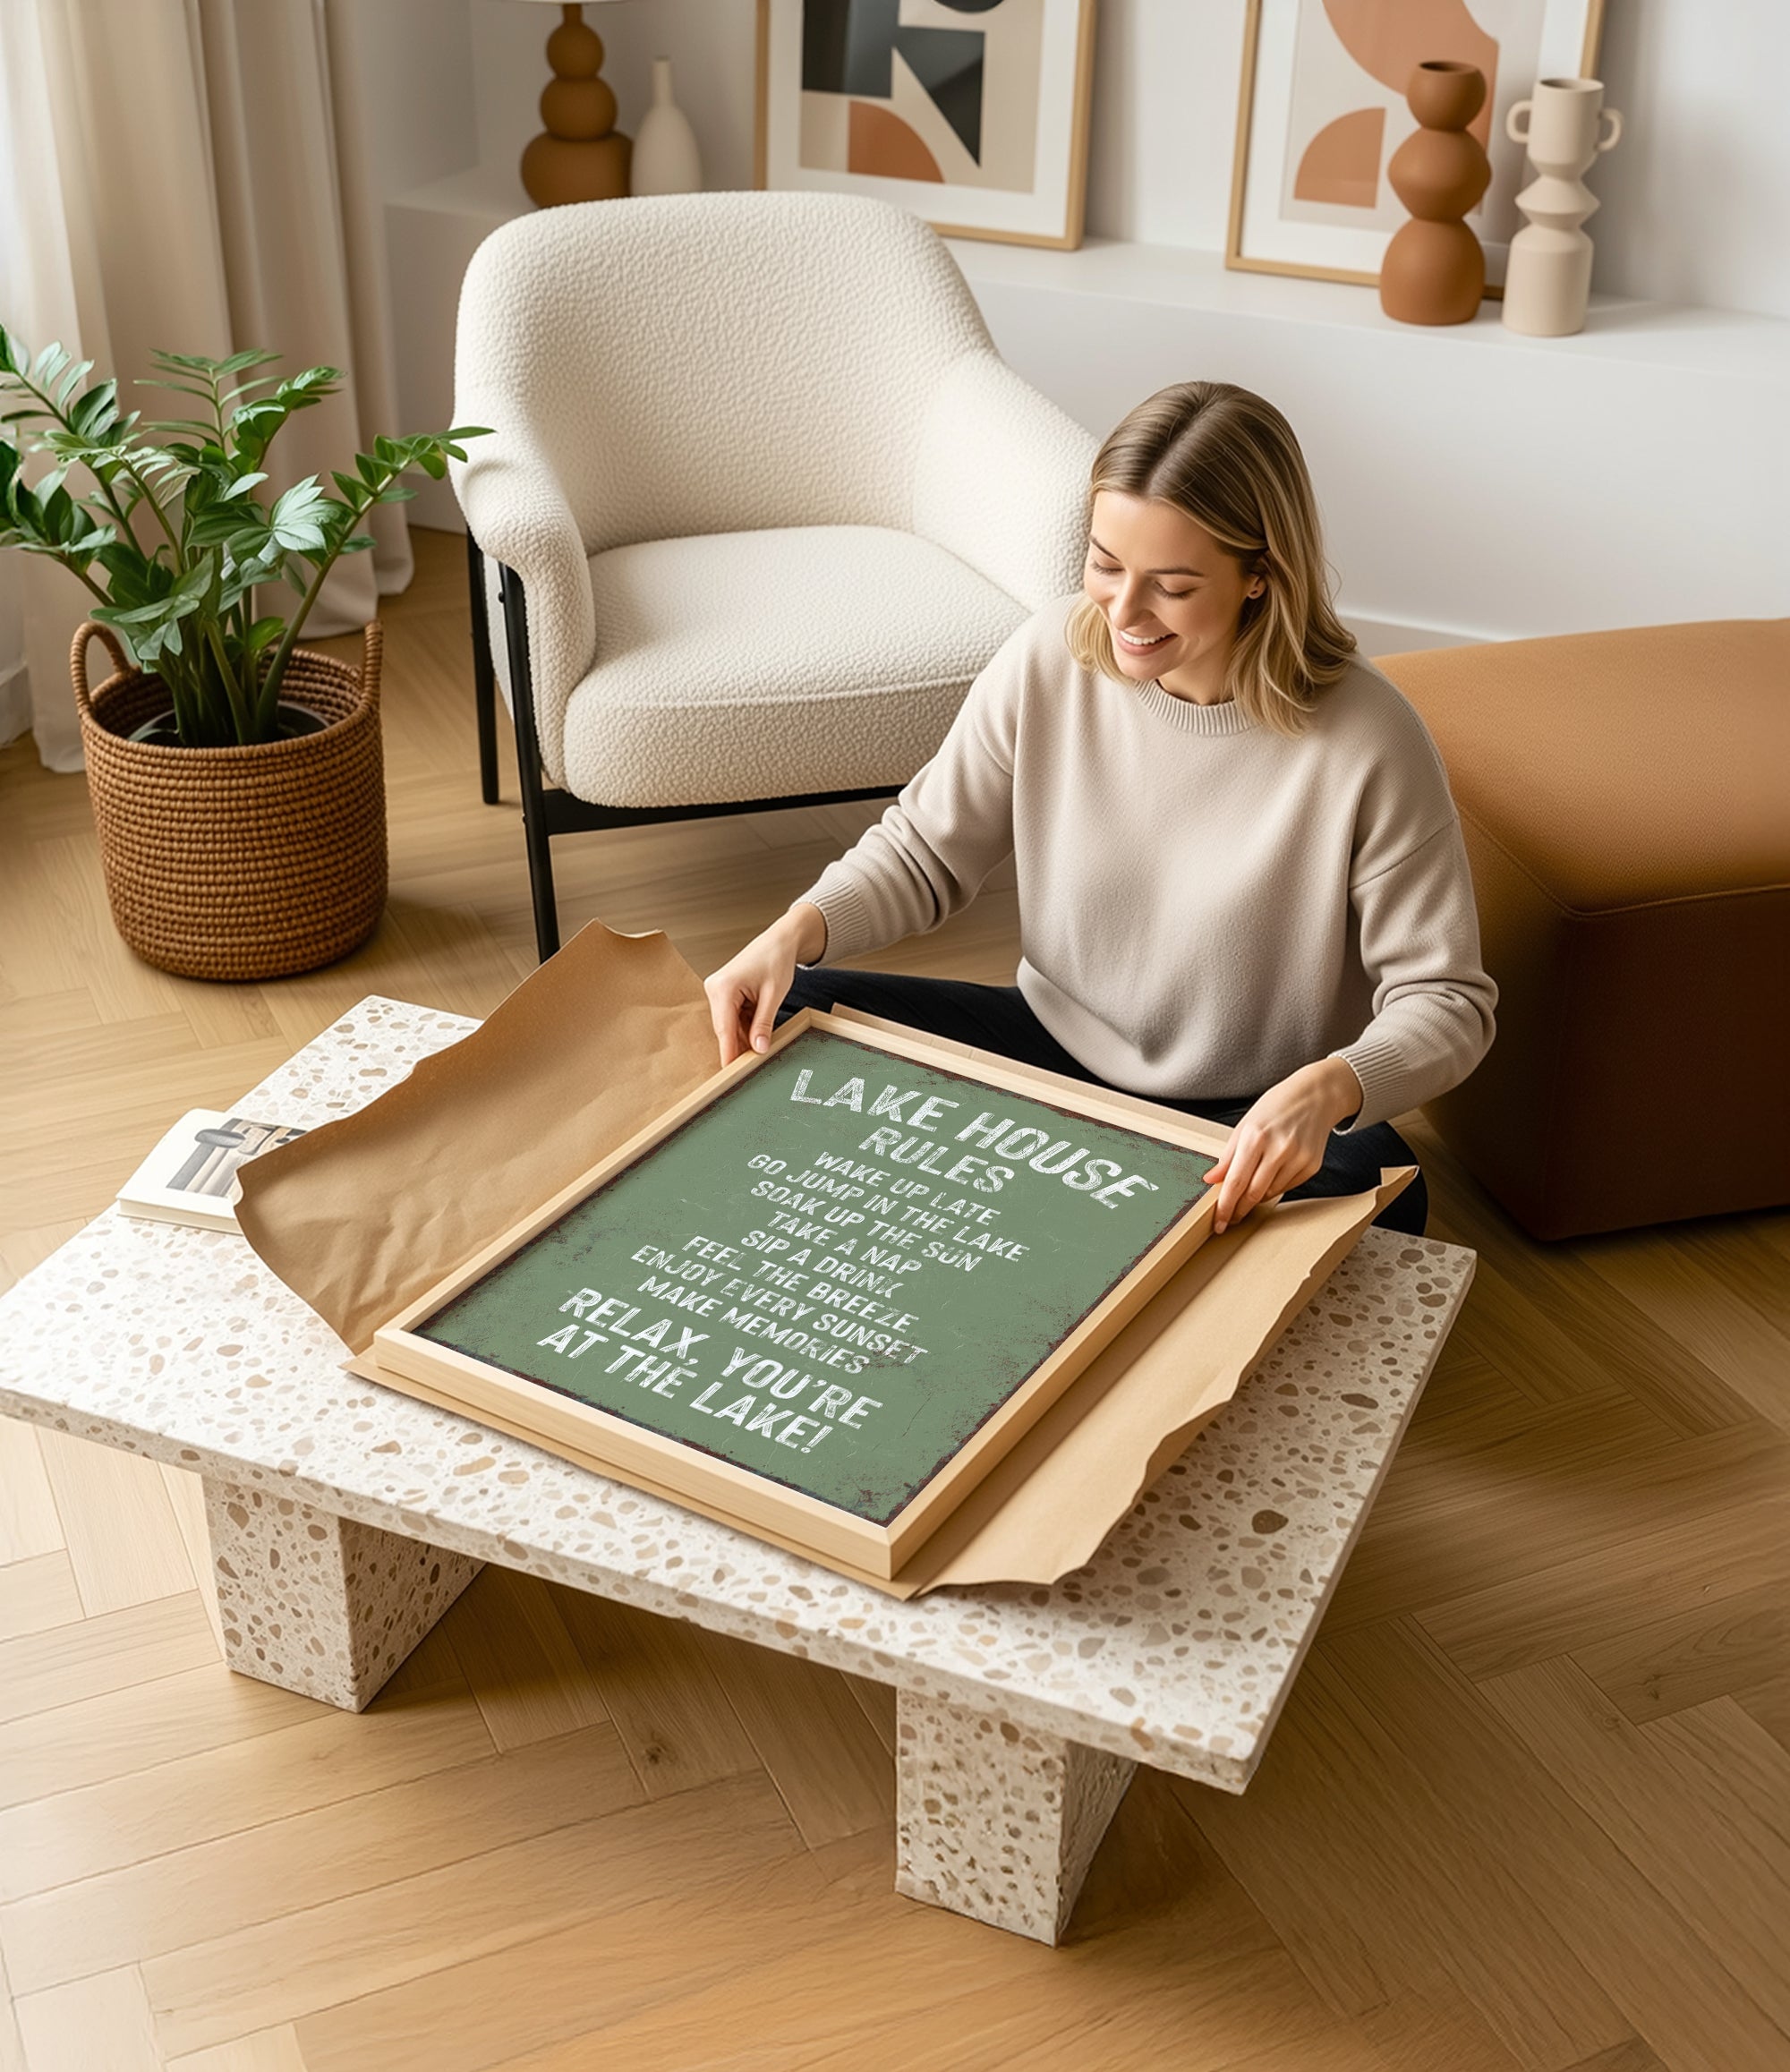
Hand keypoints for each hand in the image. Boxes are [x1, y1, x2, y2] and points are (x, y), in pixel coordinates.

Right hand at [703, 902, 826, 1065]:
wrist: (780, 940)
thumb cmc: (776, 959)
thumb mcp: (774, 995)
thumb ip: (764, 1024)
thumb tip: (759, 1049)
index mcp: (723, 988)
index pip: (724, 1030)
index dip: (728, 1054)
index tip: (729, 1075)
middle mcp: (714, 989)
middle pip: (725, 1030)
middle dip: (739, 1047)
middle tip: (749, 1070)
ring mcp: (718, 992)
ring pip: (730, 1026)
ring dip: (744, 1037)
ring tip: (760, 1048)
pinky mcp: (724, 994)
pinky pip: (734, 1018)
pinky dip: (746, 1027)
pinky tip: (758, 1035)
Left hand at [1203, 1058, 1363, 1233]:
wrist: (1315, 1096)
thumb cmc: (1276, 1108)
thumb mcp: (1245, 1125)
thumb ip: (1228, 1156)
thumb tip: (1211, 1180)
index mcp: (1255, 1137)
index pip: (1235, 1181)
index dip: (1225, 1206)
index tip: (1218, 1223)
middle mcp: (1279, 1149)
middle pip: (1253, 1193)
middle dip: (1239, 1210)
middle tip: (1229, 1219)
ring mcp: (1298, 1158)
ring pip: (1270, 1193)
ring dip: (1256, 1197)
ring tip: (1250, 1190)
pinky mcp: (1312, 1166)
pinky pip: (1287, 1187)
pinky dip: (1275, 1187)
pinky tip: (1272, 1174)